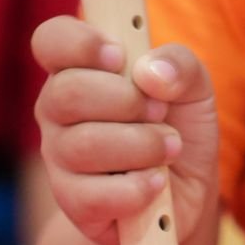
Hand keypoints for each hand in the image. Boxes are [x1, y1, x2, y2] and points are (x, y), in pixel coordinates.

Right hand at [32, 16, 218, 244]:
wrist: (186, 197)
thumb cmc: (178, 130)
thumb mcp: (194, 90)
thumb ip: (181, 66)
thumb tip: (151, 72)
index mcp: (78, 70)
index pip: (51, 41)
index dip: (80, 43)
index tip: (120, 56)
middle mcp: (57, 112)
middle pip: (67, 93)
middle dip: (126, 101)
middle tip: (160, 113)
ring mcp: (60, 159)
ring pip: (84, 145)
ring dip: (142, 145)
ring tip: (169, 149)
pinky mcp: (74, 203)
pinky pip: (94, 195)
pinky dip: (137, 187)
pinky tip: (156, 183)